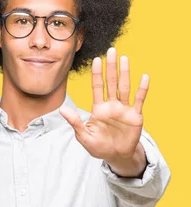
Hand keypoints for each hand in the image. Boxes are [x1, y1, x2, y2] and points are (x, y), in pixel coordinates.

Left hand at [59, 47, 148, 176]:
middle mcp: (111, 105)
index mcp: (98, 108)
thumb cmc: (98, 146)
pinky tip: (144, 76)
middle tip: (111, 50)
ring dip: (124, 73)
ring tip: (124, 58)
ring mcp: (124, 109)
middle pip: (111, 82)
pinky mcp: (135, 116)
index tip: (96, 60)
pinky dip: (142, 89)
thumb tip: (61, 109)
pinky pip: (139, 100)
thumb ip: (75, 122)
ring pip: (124, 87)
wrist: (115, 156)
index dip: (96, 74)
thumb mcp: (83, 136)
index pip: (97, 87)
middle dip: (110, 67)